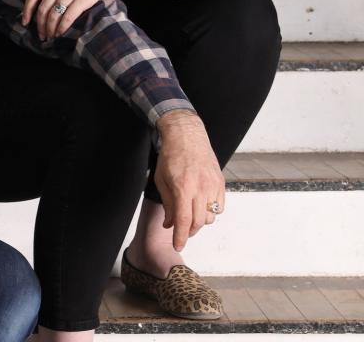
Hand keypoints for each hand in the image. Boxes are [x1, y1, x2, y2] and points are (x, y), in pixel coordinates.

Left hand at [21, 0, 120, 38]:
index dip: (27, 10)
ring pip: (54, 15)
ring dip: (50, 29)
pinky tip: (60, 33)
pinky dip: (62, 28)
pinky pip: (68, 17)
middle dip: (40, 25)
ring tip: (50, 36)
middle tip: (41, 35)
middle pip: (43, 8)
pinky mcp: (83, 0)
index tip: (25, 21)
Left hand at [153, 110, 224, 251]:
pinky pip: (219, 207)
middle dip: (189, 231)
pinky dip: (210, 213)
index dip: (181, 236)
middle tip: (181, 232)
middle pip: (199, 222)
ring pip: (210, 217)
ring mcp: (213, 185)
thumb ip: (167, 204)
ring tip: (189, 217)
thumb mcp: (161, 180)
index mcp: (183, 187)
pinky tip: (200, 207)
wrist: (187, 136)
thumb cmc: (170, 157)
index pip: (184, 220)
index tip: (178, 246)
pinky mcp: (221, 183)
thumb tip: (170, 224)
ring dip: (200, 222)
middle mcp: (201, 188)